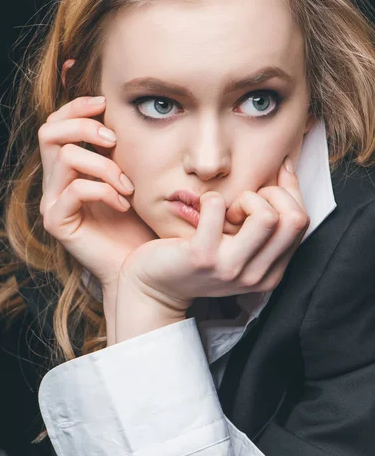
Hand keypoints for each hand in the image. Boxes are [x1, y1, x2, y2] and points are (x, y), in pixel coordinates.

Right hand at [38, 95, 157, 292]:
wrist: (137, 264)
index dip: (77, 106)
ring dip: (103, 165)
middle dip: (84, 126)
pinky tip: (124, 204)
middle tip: (114, 139)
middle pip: (49, 132)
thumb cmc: (139, 221)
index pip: (57, 123)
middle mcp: (55, 181)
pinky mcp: (57, 221)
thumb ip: (120, 149)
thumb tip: (126, 111)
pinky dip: (104, 190)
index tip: (106, 103)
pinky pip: (75, 190)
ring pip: (65, 156)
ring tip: (128, 185)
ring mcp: (53, 201)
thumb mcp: (132, 175)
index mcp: (69, 167)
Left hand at [115, 160, 309, 335]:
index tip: (268, 181)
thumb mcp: (240, 245)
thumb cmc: (198, 257)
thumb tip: (286, 166)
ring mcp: (230, 268)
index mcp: (271, 273)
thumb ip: (266, 217)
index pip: (302, 221)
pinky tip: (201, 207)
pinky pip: (218, 206)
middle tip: (242, 203)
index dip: (288, 191)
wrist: (154, 288)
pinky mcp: (202, 256)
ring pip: (266, 216)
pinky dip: (211, 197)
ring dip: (245, 199)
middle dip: (272, 196)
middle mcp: (256, 276)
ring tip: (224, 209)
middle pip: (294, 218)